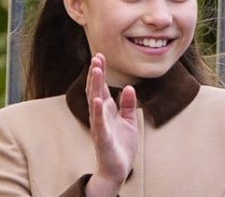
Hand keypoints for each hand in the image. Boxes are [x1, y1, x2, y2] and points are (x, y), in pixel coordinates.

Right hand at [84, 53, 138, 196]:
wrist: (118, 169)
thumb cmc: (121, 144)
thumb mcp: (129, 121)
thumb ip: (128, 105)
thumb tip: (129, 87)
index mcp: (108, 110)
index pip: (103, 87)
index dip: (101, 72)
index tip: (100, 56)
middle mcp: (101, 116)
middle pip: (97, 90)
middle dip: (96, 74)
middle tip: (96, 57)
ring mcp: (100, 126)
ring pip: (95, 103)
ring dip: (95, 87)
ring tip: (95, 71)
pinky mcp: (103, 138)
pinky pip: (100, 123)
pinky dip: (98, 111)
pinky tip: (98, 100)